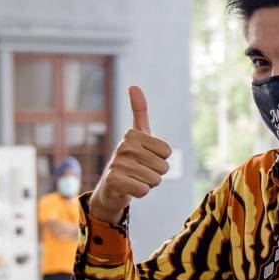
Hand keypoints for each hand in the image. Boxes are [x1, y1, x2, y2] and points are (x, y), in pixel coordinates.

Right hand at [90, 86, 171, 223]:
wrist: (111, 187)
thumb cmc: (131, 160)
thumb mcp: (139, 135)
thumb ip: (139, 112)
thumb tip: (134, 86)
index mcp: (132, 134)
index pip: (167, 152)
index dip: (161, 160)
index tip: (147, 158)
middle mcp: (123, 146)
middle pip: (163, 167)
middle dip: (156, 174)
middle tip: (140, 171)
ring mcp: (117, 163)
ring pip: (154, 180)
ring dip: (148, 184)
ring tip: (135, 179)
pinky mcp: (114, 181)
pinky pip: (144, 190)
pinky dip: (141, 193)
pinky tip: (130, 188)